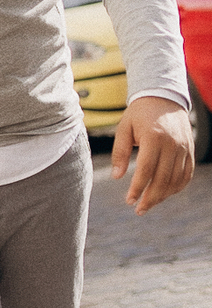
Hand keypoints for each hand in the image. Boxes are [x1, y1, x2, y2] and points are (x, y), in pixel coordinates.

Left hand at [111, 96, 193, 213]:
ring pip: (176, 179)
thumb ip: (119, 152)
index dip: (138, 188)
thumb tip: (116, 177)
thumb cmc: (139, 114)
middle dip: (150, 198)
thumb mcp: (124, 128)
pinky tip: (165, 194)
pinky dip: (177, 187)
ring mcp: (184, 147)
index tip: (129, 201)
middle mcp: (172, 144)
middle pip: (163, 179)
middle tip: (139, 209)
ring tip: (149, 204)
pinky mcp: (190, 150)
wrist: (163, 97)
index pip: (146, 170)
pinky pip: (187, 174)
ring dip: (163, 195)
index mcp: (154, 137)